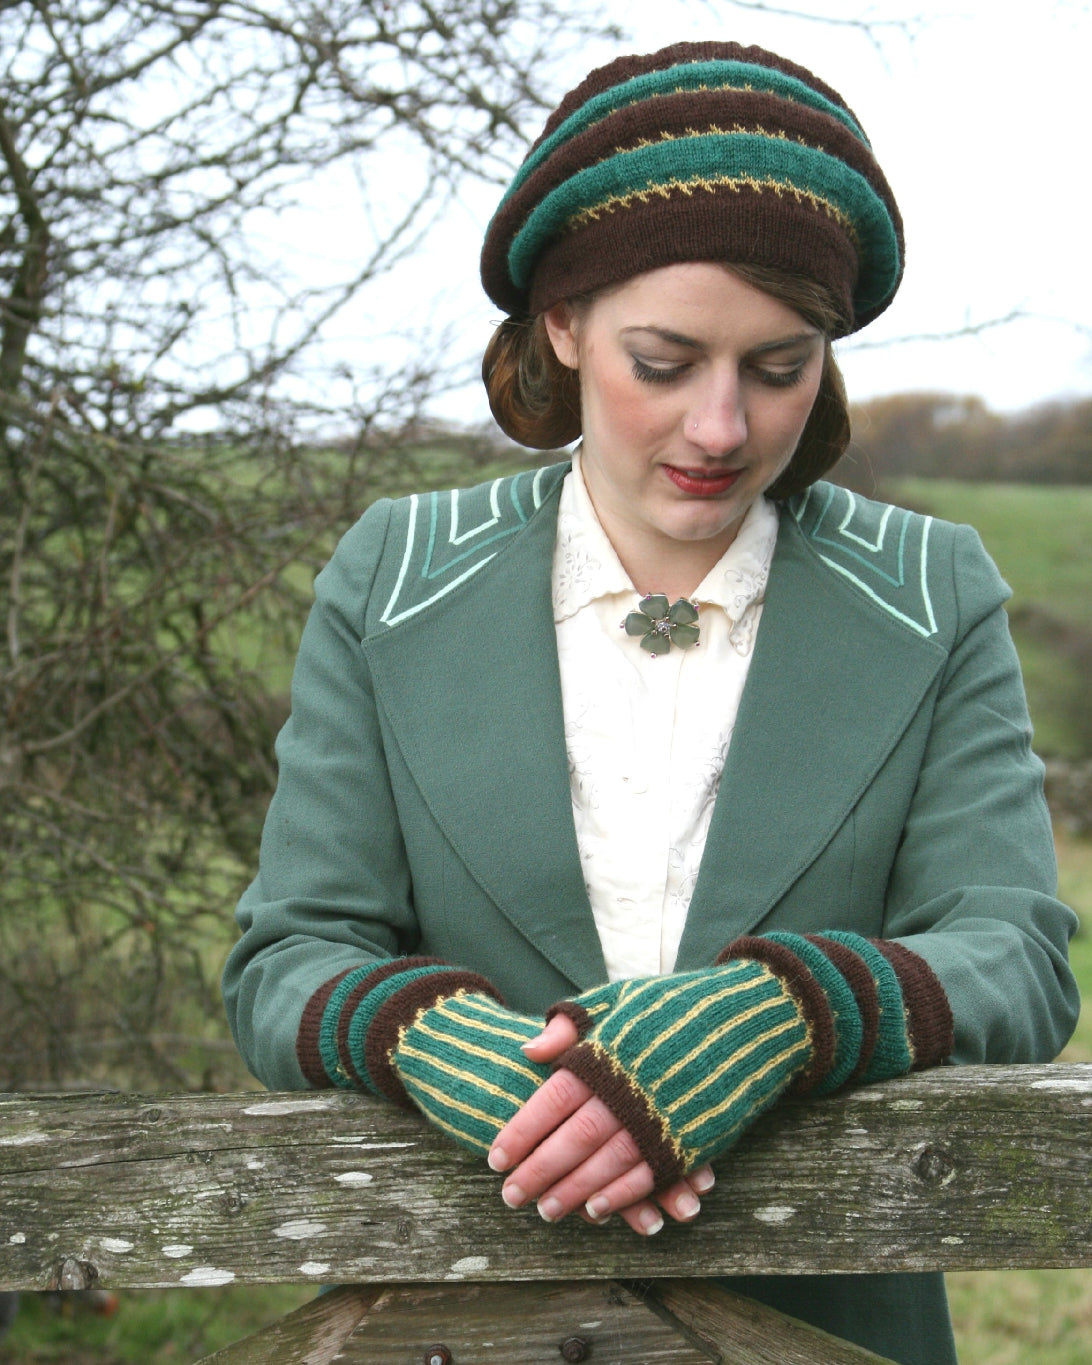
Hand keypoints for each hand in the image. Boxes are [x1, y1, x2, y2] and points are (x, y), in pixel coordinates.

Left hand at [487, 1014, 713, 1235]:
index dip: (521, 1131)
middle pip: (573, 1139)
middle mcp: (629, 1089)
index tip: (495, 1157)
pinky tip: (597, 1210)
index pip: (551, 1100)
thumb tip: (527, 1051)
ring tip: (546, 1211)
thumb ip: (571, 1023)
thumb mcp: (619, 998)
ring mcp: (662, 1118)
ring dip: (573, 1192)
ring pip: (607, 1164)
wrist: (749, 1017)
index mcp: (607, 1054)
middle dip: (538, 1171)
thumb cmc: (676, 1004)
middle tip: (511, 1197)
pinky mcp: (691, 1139)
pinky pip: (648, 1175)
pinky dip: (621, 1196)